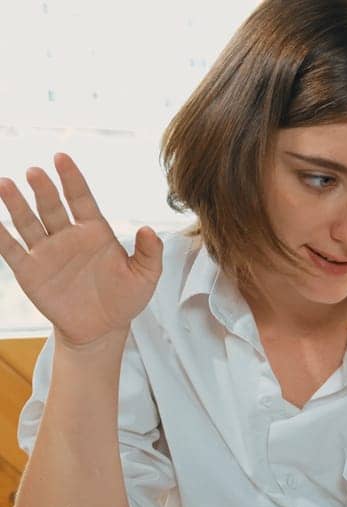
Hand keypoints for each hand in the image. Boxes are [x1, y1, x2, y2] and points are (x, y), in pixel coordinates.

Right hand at [0, 154, 161, 349]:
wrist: (102, 328)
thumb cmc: (124, 299)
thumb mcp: (145, 277)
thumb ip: (149, 253)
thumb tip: (150, 230)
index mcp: (95, 232)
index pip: (81, 199)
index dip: (72, 179)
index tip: (61, 157)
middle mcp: (68, 236)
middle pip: (52, 207)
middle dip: (44, 190)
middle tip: (35, 173)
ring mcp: (47, 252)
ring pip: (28, 222)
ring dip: (16, 204)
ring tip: (5, 184)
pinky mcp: (30, 270)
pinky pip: (12, 249)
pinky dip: (1, 235)